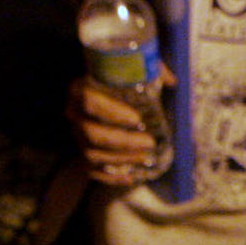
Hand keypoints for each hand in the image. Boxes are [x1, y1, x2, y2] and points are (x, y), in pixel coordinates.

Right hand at [67, 70, 171, 187]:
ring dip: (121, 159)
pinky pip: (92, 171)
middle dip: (123, 141)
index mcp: (79, 89)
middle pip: (92, 133)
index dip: (112, 112)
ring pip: (93, 155)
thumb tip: (172, 81)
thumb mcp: (134, 67)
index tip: (137, 120)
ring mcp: (77, 136)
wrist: (103, 92)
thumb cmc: (120, 79)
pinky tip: (131, 178)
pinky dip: (111, 178)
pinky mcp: (83, 154)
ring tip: (146, 157)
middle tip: (149, 142)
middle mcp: (73, 114)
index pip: (89, 102)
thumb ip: (150, 68)